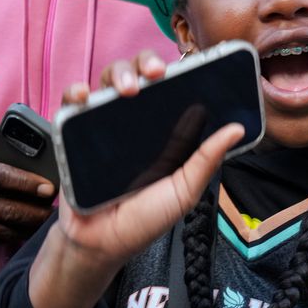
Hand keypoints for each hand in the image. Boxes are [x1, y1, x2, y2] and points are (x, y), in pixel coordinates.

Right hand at [0, 124, 55, 244]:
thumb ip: (1, 136)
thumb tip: (34, 141)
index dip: (26, 183)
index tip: (48, 187)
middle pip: (3, 208)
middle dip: (33, 212)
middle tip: (52, 210)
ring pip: (0, 229)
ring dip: (26, 227)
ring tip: (43, 220)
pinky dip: (11, 236)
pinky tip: (25, 229)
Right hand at [58, 50, 244, 261]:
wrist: (101, 244)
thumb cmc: (143, 220)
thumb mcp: (184, 191)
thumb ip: (206, 160)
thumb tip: (236, 130)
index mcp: (162, 131)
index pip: (169, 88)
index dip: (177, 71)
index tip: (188, 66)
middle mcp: (131, 121)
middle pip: (138, 75)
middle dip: (146, 63)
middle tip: (157, 73)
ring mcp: (101, 124)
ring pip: (107, 81)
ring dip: (119, 74)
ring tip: (129, 88)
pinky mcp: (72, 133)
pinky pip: (71, 104)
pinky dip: (76, 93)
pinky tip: (86, 96)